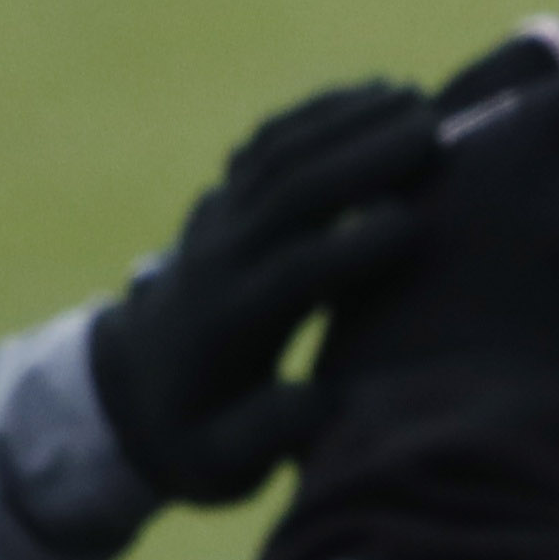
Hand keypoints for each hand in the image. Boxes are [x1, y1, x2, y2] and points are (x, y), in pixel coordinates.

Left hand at [88, 81, 436, 502]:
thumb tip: (321, 401)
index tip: (412, 225)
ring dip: (347, 120)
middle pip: (288, 194)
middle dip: (360, 159)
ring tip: (417, 100)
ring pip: (279, 154)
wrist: (125, 398)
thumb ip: (265, 434)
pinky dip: (318, 111)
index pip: (290, 273)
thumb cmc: (195, 440)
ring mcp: (218, 221)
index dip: (347, 247)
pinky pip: (267, 141)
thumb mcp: (219, 466)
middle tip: (432, 133)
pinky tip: (372, 93)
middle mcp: (220, 259)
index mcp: (229, 326)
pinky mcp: (224, 200)